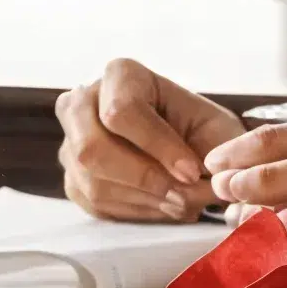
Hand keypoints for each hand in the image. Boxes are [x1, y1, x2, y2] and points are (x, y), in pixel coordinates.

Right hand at [51, 60, 251, 223]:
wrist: (191, 146)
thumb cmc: (204, 131)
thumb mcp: (217, 129)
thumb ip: (209, 153)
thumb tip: (187, 187)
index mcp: (121, 75)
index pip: (121, 111)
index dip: (158, 146)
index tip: (193, 171)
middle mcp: (82, 103)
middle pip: (91, 149)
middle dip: (144, 179)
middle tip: (183, 194)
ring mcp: (70, 142)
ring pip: (92, 182)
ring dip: (145, 200)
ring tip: (182, 201)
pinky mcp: (72, 178)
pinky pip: (95, 205)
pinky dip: (136, 211)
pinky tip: (162, 203)